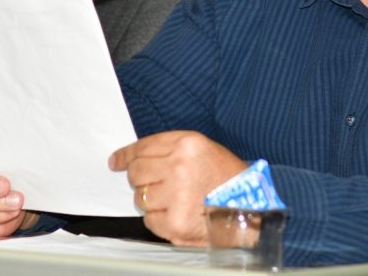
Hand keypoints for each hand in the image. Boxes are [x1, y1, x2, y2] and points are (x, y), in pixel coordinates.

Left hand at [109, 131, 247, 245]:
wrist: (251, 209)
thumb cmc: (228, 179)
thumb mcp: (204, 150)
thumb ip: (171, 150)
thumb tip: (132, 159)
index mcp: (188, 144)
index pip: (143, 147)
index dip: (126, 156)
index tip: (116, 161)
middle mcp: (179, 167)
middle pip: (137, 172)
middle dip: (141, 180)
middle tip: (158, 184)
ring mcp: (176, 196)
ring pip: (140, 197)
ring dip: (152, 201)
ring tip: (176, 200)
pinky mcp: (175, 223)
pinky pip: (149, 220)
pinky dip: (159, 219)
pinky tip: (178, 214)